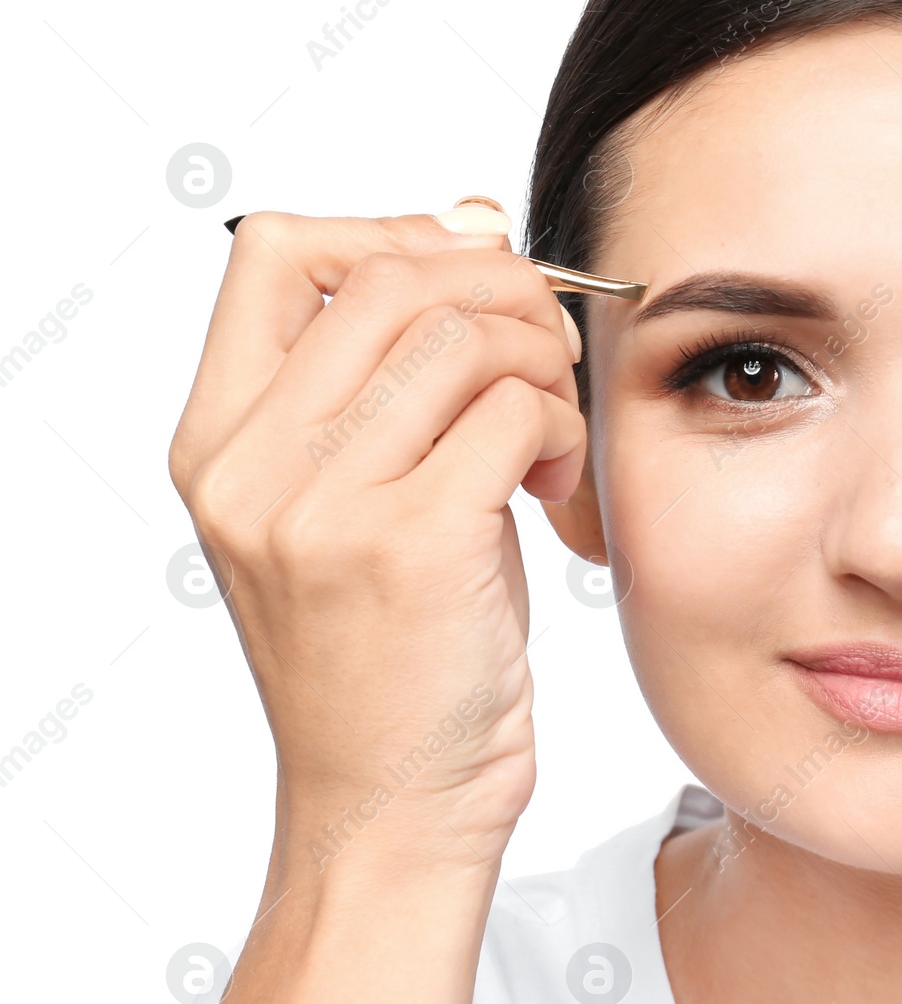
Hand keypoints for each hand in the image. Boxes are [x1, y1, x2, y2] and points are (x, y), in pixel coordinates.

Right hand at [167, 209, 585, 1000]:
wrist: (390, 805)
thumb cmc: (390, 651)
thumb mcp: (356, 499)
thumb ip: (392, 370)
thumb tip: (470, 218)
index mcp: (219, 441)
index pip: (273, 249)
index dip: (388, 229)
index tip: (466, 270)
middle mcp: (251, 466)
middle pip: (390, 273)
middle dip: (502, 287)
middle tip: (545, 347)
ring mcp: (320, 507)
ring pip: (463, 335)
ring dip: (541, 364)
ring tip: (550, 429)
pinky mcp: (407, 547)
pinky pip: (513, 412)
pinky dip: (561, 430)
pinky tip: (556, 487)